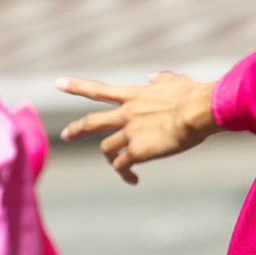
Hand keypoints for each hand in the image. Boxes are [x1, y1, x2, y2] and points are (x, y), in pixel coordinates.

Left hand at [56, 72, 221, 184]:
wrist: (197, 111)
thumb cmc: (193, 94)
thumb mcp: (177, 80)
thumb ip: (162, 78)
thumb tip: (152, 76)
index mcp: (134, 95)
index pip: (99, 89)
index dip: (77, 86)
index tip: (58, 83)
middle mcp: (127, 113)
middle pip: (92, 122)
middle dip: (77, 129)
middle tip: (66, 135)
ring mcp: (130, 133)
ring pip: (106, 148)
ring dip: (109, 158)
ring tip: (118, 166)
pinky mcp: (138, 151)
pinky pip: (123, 165)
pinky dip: (124, 173)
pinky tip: (133, 178)